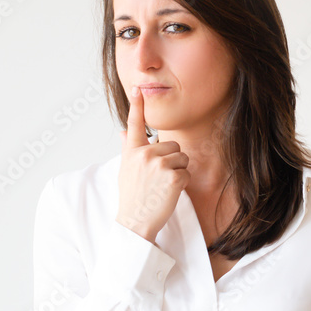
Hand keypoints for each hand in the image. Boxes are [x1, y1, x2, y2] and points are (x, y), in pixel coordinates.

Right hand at [115, 86, 189, 242]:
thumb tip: (123, 132)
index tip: (138, 89)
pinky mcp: (172, 176)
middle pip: (173, 145)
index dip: (137, 105)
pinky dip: (183, 184)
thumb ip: (128, 148)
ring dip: (178, 171)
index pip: (135, 124)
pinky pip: (187, 172)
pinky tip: (169, 193)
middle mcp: (144, 154)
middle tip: (158, 179)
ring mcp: (158, 164)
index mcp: (132, 151)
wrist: (135, 221)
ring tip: (163, 186)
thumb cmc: (132, 195)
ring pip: (182, 158)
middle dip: (172, 160)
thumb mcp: (126, 169)